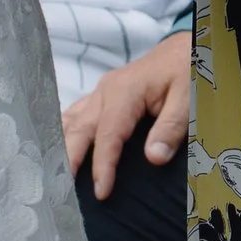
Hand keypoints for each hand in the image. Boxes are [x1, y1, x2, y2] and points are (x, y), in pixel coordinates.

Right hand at [64, 30, 191, 194]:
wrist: (183, 48)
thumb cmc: (186, 70)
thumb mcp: (187, 97)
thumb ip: (171, 127)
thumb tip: (154, 158)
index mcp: (125, 91)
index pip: (107, 134)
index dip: (102, 165)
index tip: (101, 192)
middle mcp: (105, 91)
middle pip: (78, 128)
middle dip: (67, 160)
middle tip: (59, 191)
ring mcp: (100, 93)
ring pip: (70, 121)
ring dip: (60, 147)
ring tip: (53, 176)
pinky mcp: (101, 97)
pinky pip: (76, 116)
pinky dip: (65, 135)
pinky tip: (59, 152)